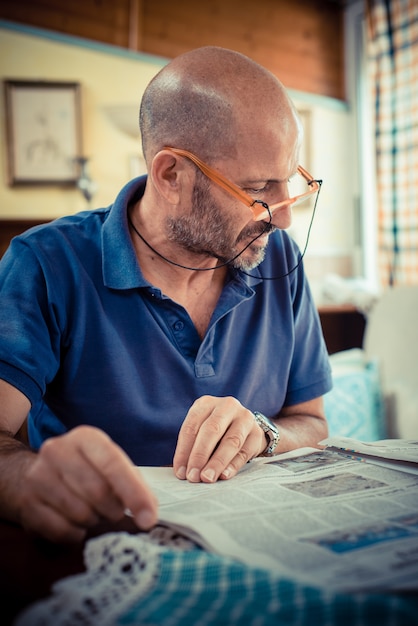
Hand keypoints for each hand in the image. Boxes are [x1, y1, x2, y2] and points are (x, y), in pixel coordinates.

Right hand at [17, 426, 157, 541]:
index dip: (134, 493)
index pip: (114, 464)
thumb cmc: (83, 471)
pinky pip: (62, 531)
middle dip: (113, 510)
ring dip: (94, 521)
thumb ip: (133, 484)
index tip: (148, 518)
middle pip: (97, 492)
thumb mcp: (109, 465)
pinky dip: (76, 534)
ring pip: (80, 514)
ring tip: (93, 513)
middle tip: (114, 511)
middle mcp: (58, 450)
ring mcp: (38, 476)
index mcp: (85, 437)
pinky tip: (75, 523)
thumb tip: (148, 514)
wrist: (31, 475)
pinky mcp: (27, 503)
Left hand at [173, 396, 265, 482]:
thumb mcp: (201, 431)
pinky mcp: (256, 433)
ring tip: (207, 478)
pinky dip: (233, 465)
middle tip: (193, 476)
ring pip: (230, 441)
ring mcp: (244, 418)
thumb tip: (183, 472)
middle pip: (211, 430)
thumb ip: (192, 448)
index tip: (180, 472)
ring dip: (217, 462)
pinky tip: (224, 475)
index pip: (192, 426)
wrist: (245, 428)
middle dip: (200, 455)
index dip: (184, 451)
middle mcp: (226, 406)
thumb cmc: (216, 432)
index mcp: (206, 403)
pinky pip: (244, 451)